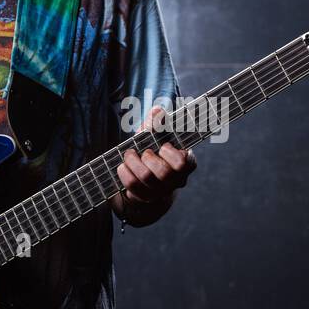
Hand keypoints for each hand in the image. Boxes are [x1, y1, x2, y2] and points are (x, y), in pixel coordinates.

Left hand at [115, 105, 195, 223]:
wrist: (144, 178)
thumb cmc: (152, 152)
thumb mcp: (154, 137)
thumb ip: (156, 124)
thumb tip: (158, 110)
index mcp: (185, 163)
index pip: (185, 163)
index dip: (171, 154)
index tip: (163, 146)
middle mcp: (176, 180)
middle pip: (165, 173)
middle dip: (149, 158)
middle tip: (143, 151)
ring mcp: (161, 191)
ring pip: (147, 178)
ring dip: (134, 163)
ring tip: (129, 155)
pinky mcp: (146, 197)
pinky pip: (134, 186)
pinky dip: (125, 173)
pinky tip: (123, 166)